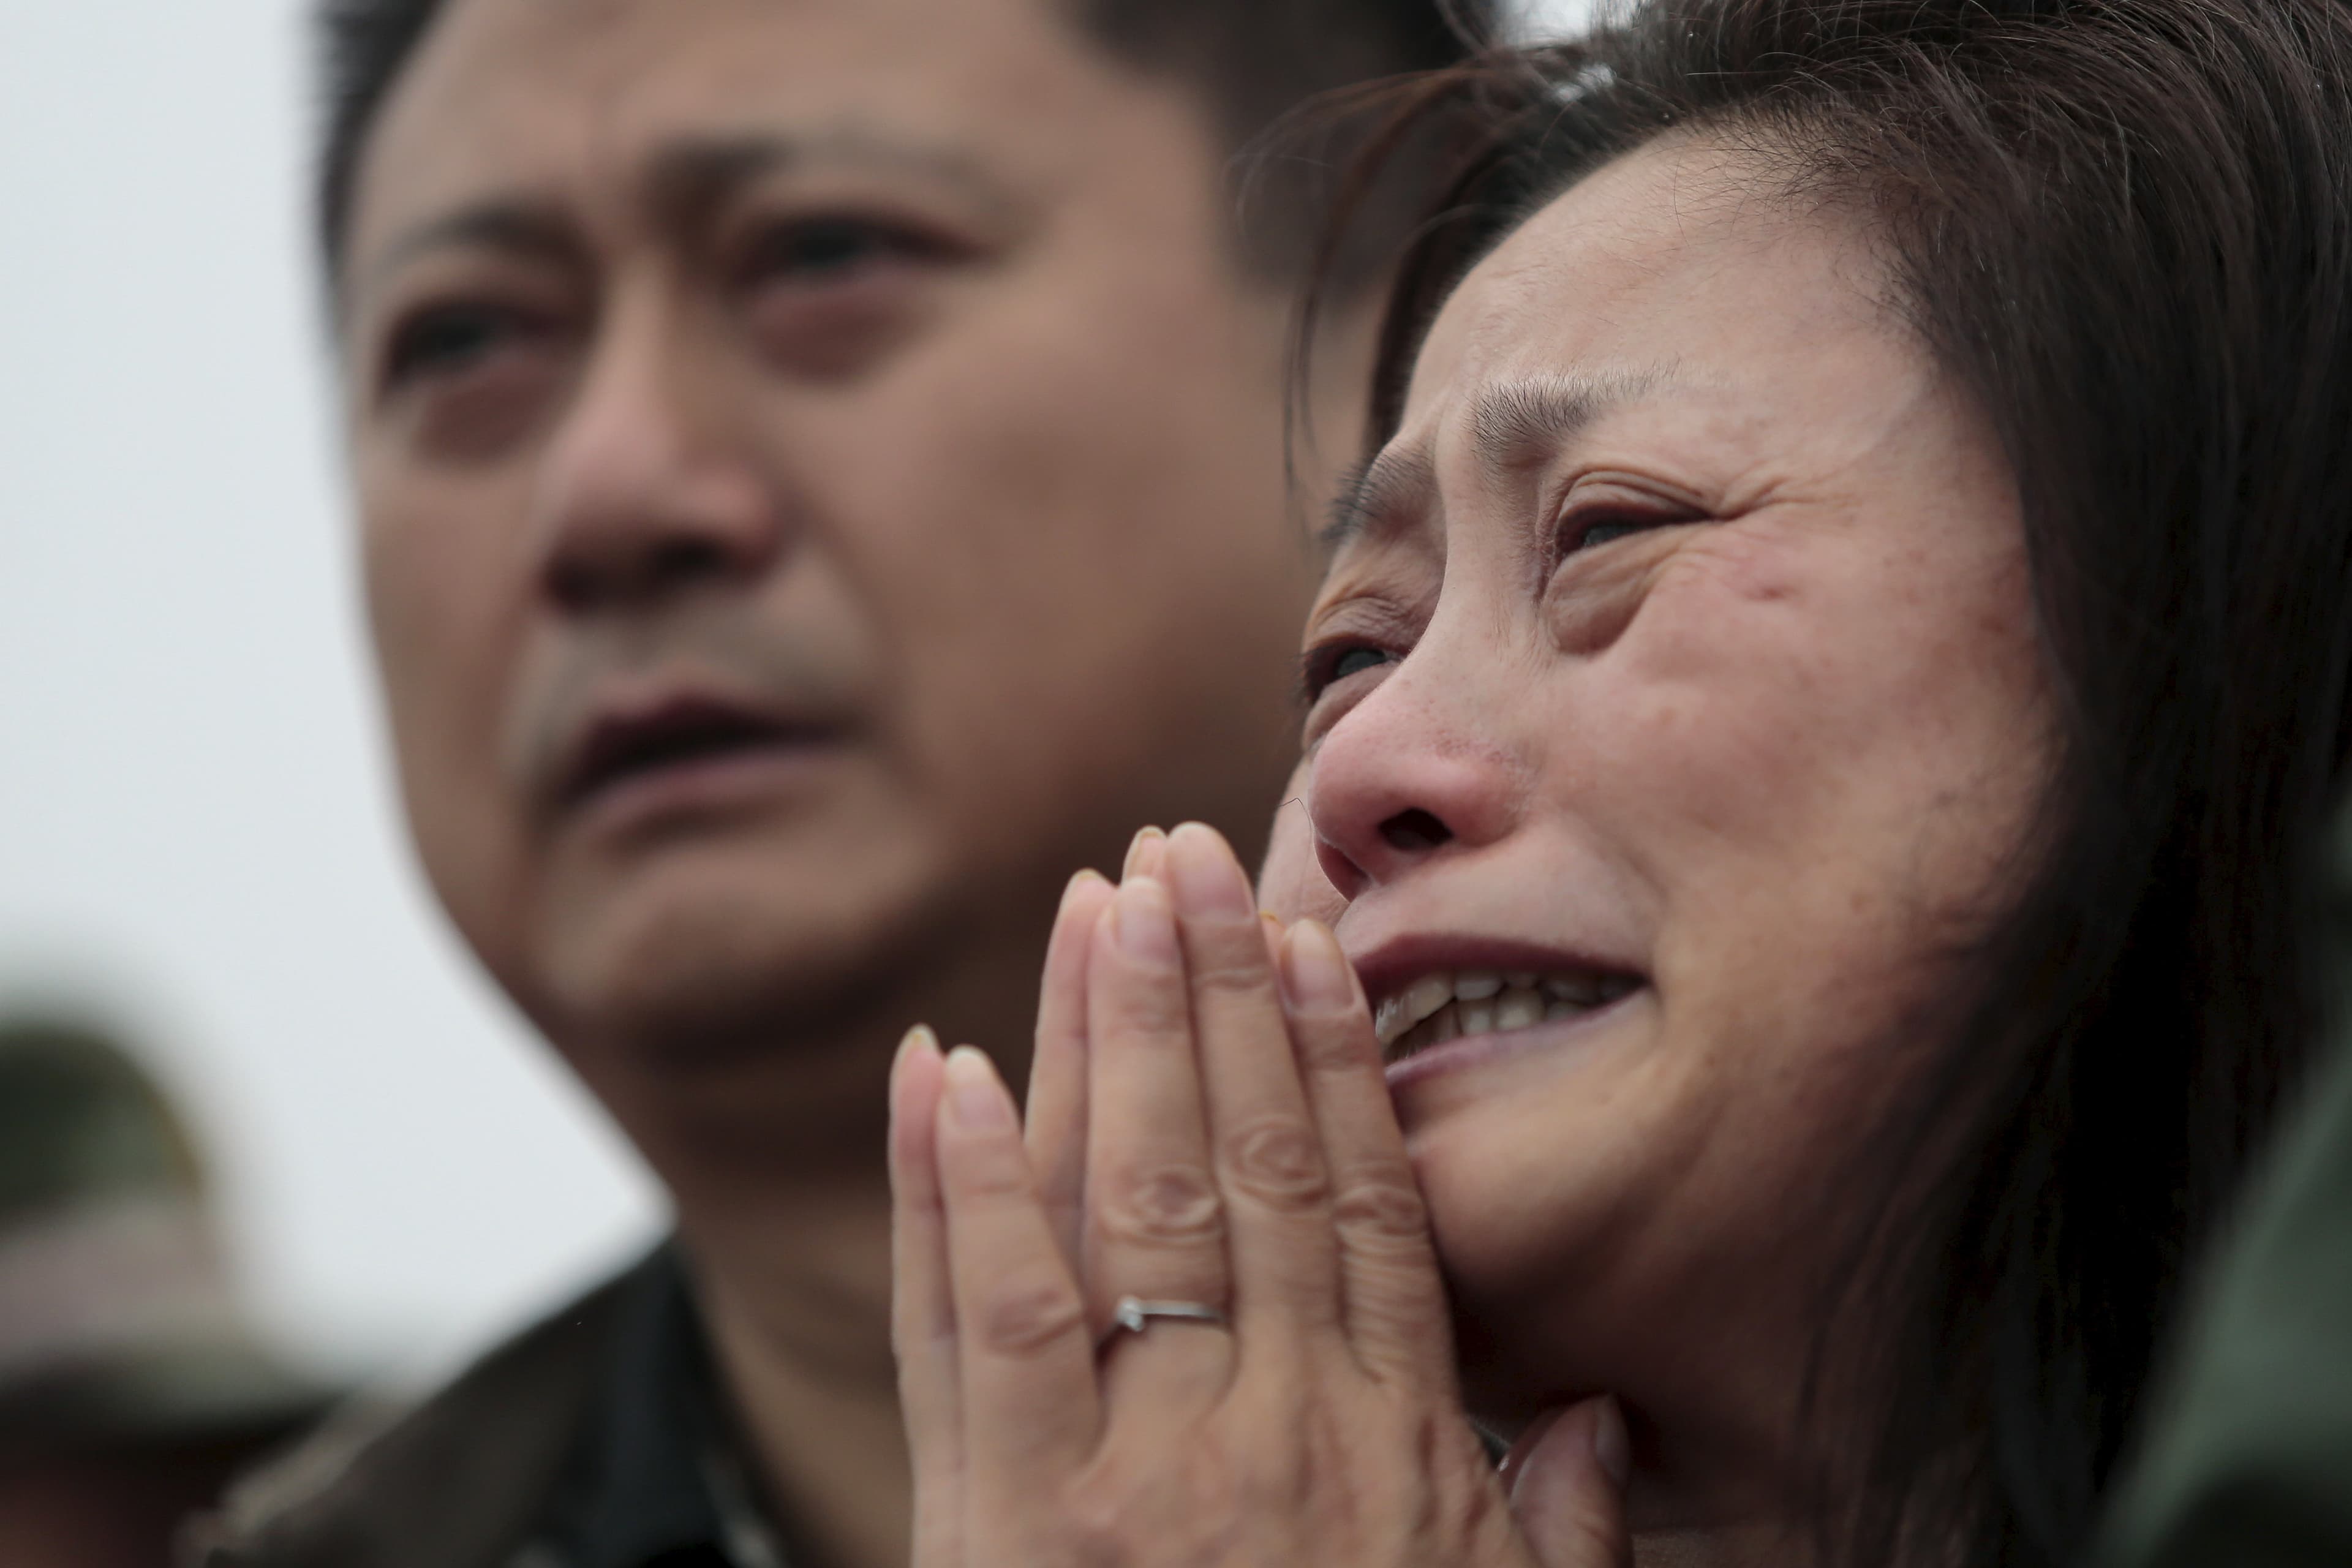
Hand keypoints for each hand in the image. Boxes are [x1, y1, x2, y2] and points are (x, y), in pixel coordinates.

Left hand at [888, 821, 1630, 1567]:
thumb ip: (1560, 1542)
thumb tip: (1604, 1419)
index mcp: (1391, 1461)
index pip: (1361, 1209)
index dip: (1325, 1061)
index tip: (1301, 938)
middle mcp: (1269, 1441)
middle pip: (1237, 1175)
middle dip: (1203, 998)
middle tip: (1177, 853)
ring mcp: (1133, 1484)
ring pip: (1120, 1214)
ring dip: (1097, 1043)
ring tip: (1089, 902)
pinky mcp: (1006, 1536)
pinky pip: (976, 1335)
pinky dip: (953, 1194)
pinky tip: (943, 1073)